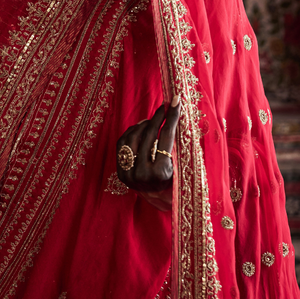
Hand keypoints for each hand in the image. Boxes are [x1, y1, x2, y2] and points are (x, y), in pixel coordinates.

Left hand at [116, 95, 180, 211]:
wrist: (158, 197)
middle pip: (149, 135)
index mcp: (161, 173)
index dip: (171, 117)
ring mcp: (129, 174)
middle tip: (164, 106)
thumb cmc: (174, 177)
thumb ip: (175, 142)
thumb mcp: (179, 163)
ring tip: (152, 120)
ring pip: (133, 137)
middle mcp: (143, 174)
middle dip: (158, 117)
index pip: (166, 137)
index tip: (174, 101)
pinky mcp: (120, 172)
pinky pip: (122, 144)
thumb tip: (174, 110)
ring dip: (144, 124)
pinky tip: (140, 127)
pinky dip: (131, 132)